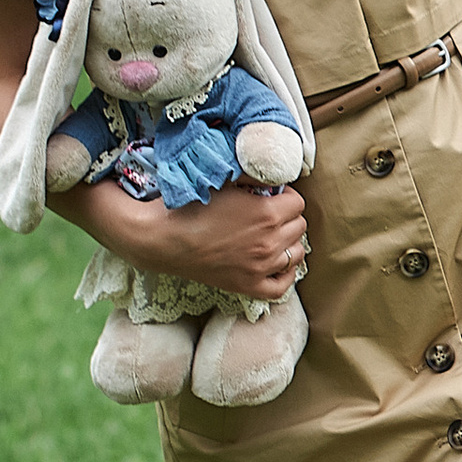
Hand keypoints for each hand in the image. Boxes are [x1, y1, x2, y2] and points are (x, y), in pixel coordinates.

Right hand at [124, 181, 309, 300]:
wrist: (162, 239)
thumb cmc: (190, 207)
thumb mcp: (225, 182)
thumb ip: (254, 177)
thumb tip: (273, 174)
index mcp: (267, 214)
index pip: (298, 202)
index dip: (285, 196)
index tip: (272, 196)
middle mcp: (269, 242)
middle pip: (299, 226)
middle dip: (287, 217)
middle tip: (268, 215)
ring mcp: (261, 267)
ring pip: (296, 254)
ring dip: (288, 243)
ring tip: (271, 237)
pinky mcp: (249, 286)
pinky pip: (283, 286)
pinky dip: (284, 274)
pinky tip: (277, 264)